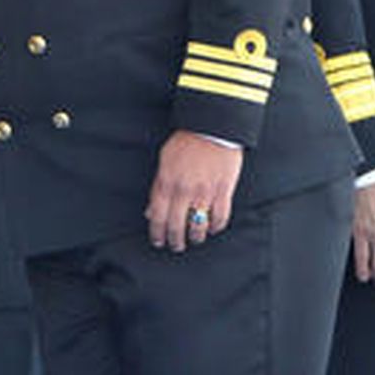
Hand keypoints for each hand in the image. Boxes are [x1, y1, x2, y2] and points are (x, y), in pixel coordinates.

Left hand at [145, 130, 243, 251]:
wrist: (212, 127)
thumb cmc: (186, 142)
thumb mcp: (164, 161)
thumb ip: (157, 187)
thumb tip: (150, 210)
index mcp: (167, 182)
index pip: (158, 216)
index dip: (157, 232)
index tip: (158, 241)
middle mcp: (184, 190)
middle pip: (176, 225)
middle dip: (175, 240)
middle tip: (176, 246)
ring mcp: (204, 192)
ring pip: (198, 226)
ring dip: (195, 237)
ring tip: (194, 240)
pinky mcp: (223, 190)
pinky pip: (220, 217)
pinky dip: (216, 227)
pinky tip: (213, 228)